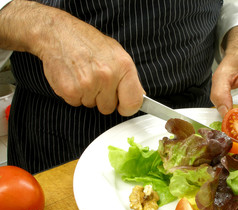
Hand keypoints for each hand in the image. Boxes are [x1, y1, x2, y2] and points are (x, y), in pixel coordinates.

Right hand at [1, 1, 144, 115]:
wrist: (57, 33)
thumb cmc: (88, 42)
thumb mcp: (116, 53)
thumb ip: (129, 77)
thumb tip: (140, 96)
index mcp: (123, 66)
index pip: (133, 102)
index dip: (128, 107)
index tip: (123, 105)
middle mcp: (107, 76)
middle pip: (109, 108)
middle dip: (102, 98)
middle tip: (95, 79)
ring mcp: (87, 84)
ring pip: (91, 105)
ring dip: (87, 95)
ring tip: (83, 74)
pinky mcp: (69, 90)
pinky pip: (75, 103)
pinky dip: (73, 94)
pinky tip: (73, 77)